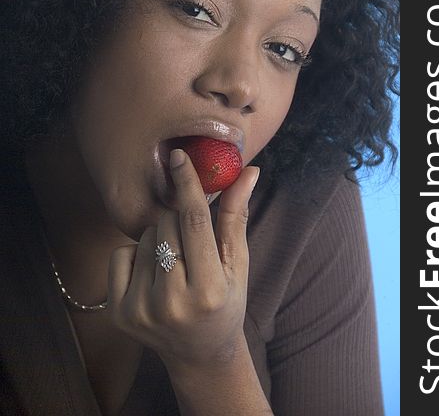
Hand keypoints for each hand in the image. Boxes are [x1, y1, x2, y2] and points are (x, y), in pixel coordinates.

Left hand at [107, 148, 259, 371]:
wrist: (199, 353)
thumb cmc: (226, 303)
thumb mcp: (237, 263)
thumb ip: (237, 216)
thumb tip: (248, 171)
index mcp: (209, 290)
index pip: (195, 222)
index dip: (187, 185)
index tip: (178, 156)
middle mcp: (172, 303)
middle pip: (167, 224)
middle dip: (178, 221)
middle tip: (190, 244)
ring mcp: (140, 310)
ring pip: (145, 237)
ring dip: (159, 239)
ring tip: (174, 265)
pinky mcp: (118, 313)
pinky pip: (121, 253)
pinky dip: (136, 255)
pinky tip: (153, 275)